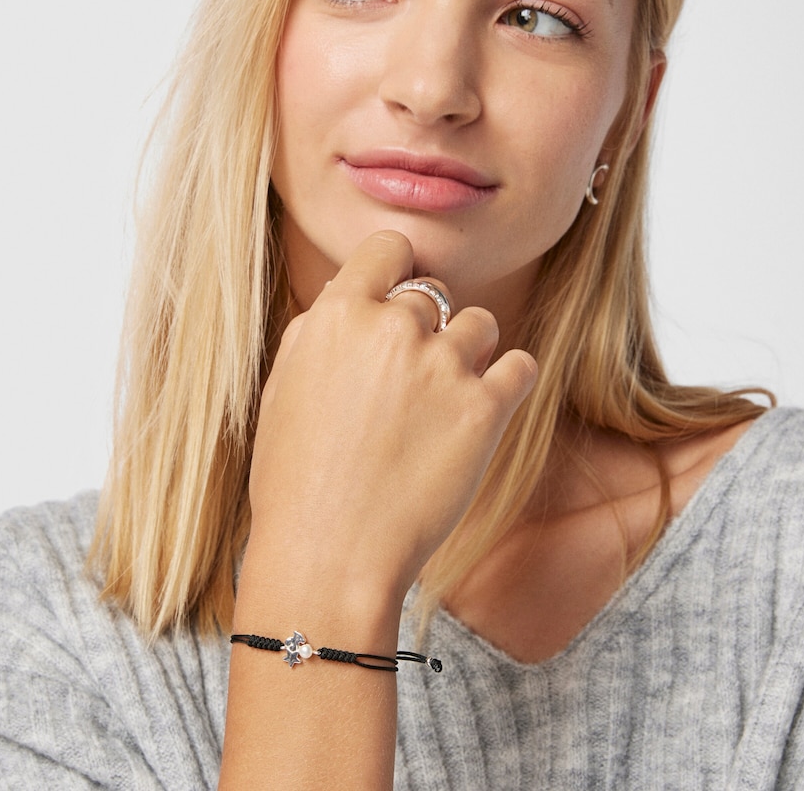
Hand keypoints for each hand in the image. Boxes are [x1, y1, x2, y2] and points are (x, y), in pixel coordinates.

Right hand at [247, 230, 537, 609]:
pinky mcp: (485, 409)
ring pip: (480, 324)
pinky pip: (520, 366)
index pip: (389, 248)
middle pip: (432, 294)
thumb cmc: (294, 479)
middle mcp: (393, 328)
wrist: (328, 555)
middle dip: (424, 329)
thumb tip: (350, 297)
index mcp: (338, 315)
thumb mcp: (283, 387)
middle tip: (408, 381)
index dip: (396, 269)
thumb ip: (321, 330)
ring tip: (444, 400)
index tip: (399, 294)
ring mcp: (443, 366)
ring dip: (468, 352)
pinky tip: (486, 407)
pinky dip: (508, 382)